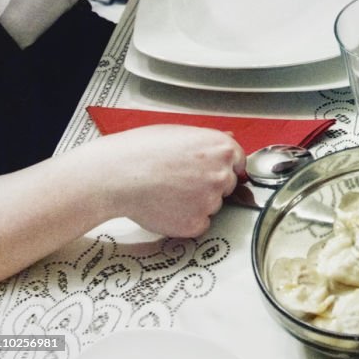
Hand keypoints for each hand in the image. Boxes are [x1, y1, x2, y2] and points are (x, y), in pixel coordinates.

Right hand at [96, 126, 244, 236]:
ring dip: (197, 203)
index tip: (212, 172)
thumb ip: (210, 140)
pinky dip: (186, 222)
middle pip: (227, 185)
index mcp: (223, 148)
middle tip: (182, 182)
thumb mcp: (182, 133)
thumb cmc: (143, 151)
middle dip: (210, 185)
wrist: (118, 175)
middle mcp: (222, 174)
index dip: (224, 167)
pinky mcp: (195, 223)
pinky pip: (199, 225)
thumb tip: (228, 140)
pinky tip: (168, 208)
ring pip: (212, 205)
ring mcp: (211, 200)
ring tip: (169, 192)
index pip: (239, 162)